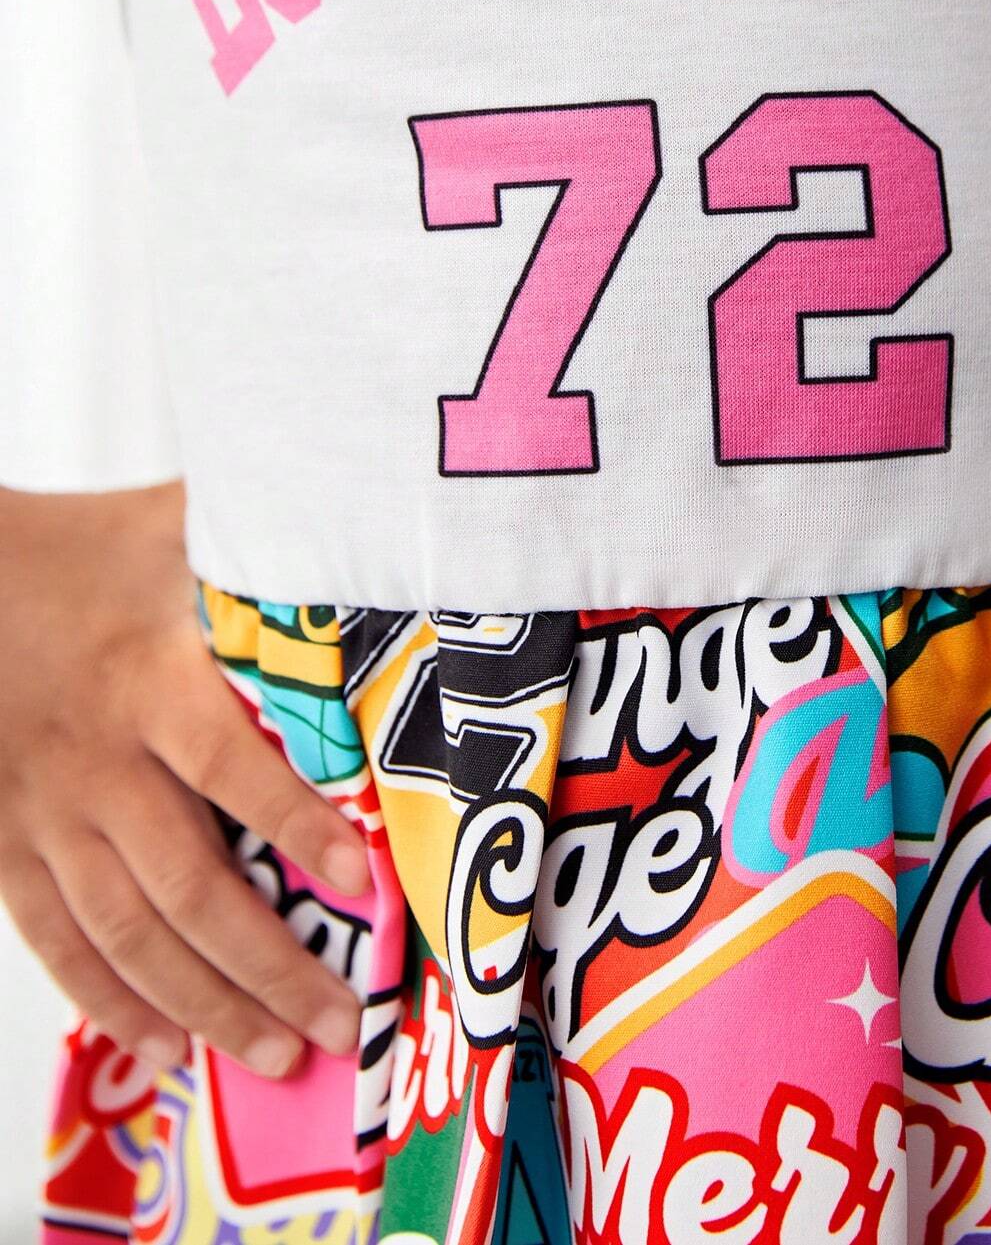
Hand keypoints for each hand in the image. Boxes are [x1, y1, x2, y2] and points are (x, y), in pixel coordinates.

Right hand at [0, 482, 368, 1076]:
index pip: (232, 770)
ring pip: (130, 931)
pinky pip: (57, 938)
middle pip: (190, 884)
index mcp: (151, 682)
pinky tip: (163, 1045)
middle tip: (341, 1026)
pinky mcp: (8, 840)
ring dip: (207, 1002)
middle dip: (270, 964)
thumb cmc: (86, 549)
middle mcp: (100, 762)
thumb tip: (368, 522)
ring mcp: (49, 812)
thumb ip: (266, 536)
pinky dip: (108, 999)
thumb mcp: (178, 526)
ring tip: (277, 1055)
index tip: (366, 885)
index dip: (298, 828)